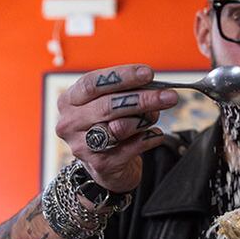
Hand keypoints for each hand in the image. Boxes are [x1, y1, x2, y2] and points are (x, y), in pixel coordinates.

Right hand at [55, 64, 178, 192]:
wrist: (105, 164)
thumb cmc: (108, 124)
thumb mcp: (109, 103)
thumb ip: (126, 92)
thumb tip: (154, 86)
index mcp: (70, 100)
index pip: (93, 83)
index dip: (122, 76)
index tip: (148, 73)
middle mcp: (70, 123)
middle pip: (109, 105)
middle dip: (143, 99)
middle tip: (169, 96)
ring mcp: (82, 146)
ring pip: (120, 127)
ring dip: (145, 119)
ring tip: (154, 116)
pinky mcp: (100, 164)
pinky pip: (133, 147)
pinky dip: (150, 138)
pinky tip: (156, 134)